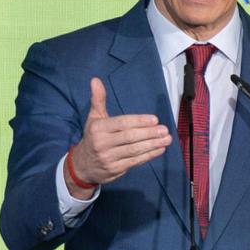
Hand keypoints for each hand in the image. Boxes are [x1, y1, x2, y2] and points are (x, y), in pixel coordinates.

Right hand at [66, 78, 171, 197]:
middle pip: (129, 137)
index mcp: (98, 128)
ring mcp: (108, 158)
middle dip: (149, 133)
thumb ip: (98, 99)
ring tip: (167, 139)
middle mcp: (102, 143)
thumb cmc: (93, 137)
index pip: (121, 123)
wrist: (83, 165)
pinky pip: (135, 161)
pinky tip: (159, 149)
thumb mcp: (93, 118)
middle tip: (164, 129)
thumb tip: (95, 80)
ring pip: (134, 150)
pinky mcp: (115, 169)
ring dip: (152, 144)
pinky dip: (149, 155)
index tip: (154, 119)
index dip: (139, 121)